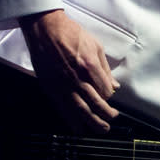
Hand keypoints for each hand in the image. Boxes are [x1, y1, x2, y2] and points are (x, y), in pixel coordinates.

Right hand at [19, 9, 120, 133]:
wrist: (45, 30)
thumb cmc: (71, 34)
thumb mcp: (95, 45)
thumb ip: (105, 68)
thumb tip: (114, 86)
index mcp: (90, 65)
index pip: (104, 90)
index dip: (109, 97)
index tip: (109, 98)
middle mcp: (77, 78)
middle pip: (95, 103)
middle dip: (105, 115)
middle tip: (111, 120)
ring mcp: (63, 84)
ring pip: (80, 110)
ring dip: (92, 122)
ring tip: (101, 129)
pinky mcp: (51, 88)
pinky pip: (63, 108)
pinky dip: (71, 120)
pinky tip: (78, 128)